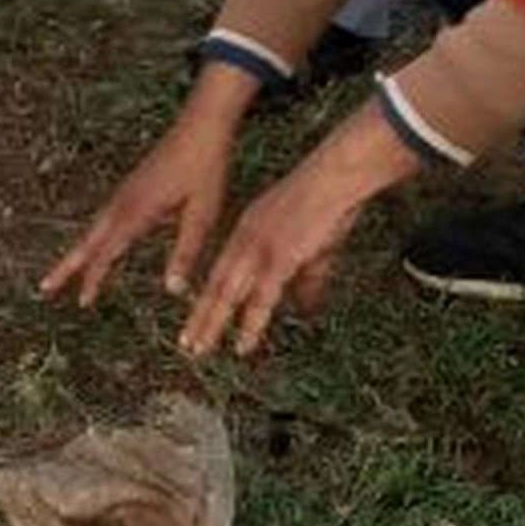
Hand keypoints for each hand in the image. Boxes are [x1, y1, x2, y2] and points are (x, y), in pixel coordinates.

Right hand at [40, 78, 249, 307]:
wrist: (201, 124)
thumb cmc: (205, 168)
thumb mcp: (202, 215)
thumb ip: (186, 253)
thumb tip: (172, 291)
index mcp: (137, 211)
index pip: (107, 252)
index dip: (94, 278)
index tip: (84, 302)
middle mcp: (123, 201)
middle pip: (88, 240)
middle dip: (67, 265)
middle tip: (44, 288)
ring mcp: (125, 191)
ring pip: (93, 227)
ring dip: (78, 251)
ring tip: (65, 272)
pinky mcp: (131, 185)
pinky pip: (104, 217)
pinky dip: (93, 236)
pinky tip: (97, 242)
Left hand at [178, 102, 423, 356]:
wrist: (337, 175)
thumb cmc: (331, 202)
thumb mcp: (314, 245)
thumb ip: (307, 280)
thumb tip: (307, 309)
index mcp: (249, 227)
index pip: (221, 268)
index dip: (208, 295)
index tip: (196, 317)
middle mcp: (245, 237)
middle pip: (217, 284)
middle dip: (200, 316)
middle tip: (187, 344)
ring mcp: (259, 247)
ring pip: (227, 294)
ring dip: (211, 324)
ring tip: (198, 350)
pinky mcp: (279, 257)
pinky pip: (260, 298)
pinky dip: (249, 325)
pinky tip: (242, 346)